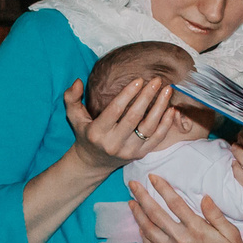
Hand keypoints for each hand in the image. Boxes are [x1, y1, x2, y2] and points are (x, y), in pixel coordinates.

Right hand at [62, 77, 179, 176]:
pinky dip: (166, 124)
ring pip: (149, 128)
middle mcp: (114, 144)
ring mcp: (129, 151)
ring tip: (167, 90)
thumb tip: (77, 81)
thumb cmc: (85, 134)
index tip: (139, 79)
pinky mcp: (140, 155)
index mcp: (97, 133)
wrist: (94, 163)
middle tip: (156, 80)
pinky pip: (157, 139)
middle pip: (134, 117)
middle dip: (146, 97)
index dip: (127, 94)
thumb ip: (71, 98)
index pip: (115, 111)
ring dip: (160, 108)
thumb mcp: (74, 117)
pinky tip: (172, 109)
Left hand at [129, 174, 242, 242]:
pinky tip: (140, 227)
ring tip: (131, 203)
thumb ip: (216, 215)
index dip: (163, 188)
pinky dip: (143, 236)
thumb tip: (204, 197)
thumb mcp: (232, 234)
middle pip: (156, 215)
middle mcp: (182, 241)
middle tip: (132, 185)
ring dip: (138, 216)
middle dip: (143, 198)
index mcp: (198, 231)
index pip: (175, 204)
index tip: (153, 177)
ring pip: (149, 231)